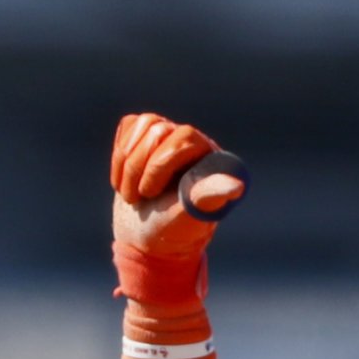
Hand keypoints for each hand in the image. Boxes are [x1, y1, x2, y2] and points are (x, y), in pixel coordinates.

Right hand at [110, 112, 243, 258]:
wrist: (147, 234)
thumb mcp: (191, 214)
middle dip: (139, 167)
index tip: (150, 194)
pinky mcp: (147, 136)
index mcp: (214, 161)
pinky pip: (129, 125)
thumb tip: (238, 185)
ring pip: (143, 124)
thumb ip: (210, 195)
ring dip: (128, 163)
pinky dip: (120, 155)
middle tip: (135, 197)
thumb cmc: (174, 229)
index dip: (158, 166)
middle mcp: (196, 144)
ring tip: (130, 192)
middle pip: (158, 130)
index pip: (184, 140)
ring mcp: (171, 137)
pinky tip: (124, 179)